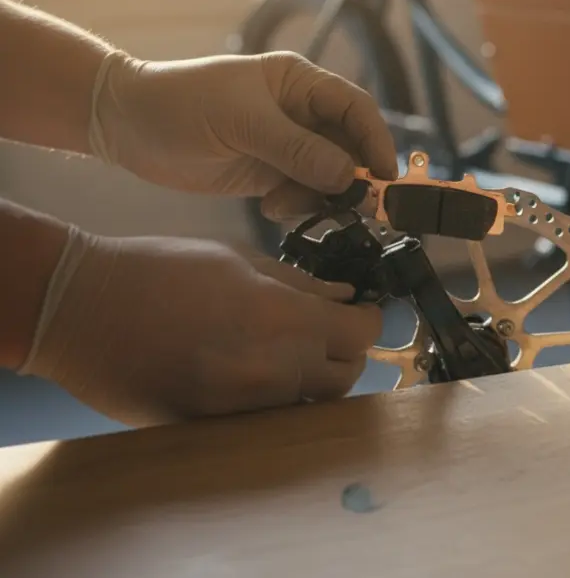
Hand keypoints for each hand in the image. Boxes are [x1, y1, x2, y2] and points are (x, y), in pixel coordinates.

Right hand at [18, 228, 381, 426]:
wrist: (82, 309)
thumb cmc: (160, 270)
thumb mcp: (238, 258)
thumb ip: (299, 282)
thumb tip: (343, 294)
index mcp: (288, 320)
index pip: (364, 334)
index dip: (368, 320)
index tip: (359, 311)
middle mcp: (277, 372)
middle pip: (347, 375)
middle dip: (344, 351)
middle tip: (324, 331)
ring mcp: (246, 408)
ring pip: (312, 404)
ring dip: (312, 381)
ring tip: (286, 353)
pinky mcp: (218, 429)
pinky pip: (269, 421)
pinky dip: (274, 402)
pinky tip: (251, 375)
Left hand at [88, 51, 397, 219]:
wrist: (125, 126)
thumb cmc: (181, 104)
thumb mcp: (243, 122)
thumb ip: (298, 149)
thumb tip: (349, 176)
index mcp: (299, 84)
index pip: (355, 109)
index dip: (376, 140)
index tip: (384, 176)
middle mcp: (300, 114)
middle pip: (349, 147)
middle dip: (354, 178)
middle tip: (356, 207)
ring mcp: (285, 146)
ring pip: (328, 177)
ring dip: (320, 197)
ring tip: (287, 205)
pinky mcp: (268, 175)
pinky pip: (302, 195)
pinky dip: (296, 207)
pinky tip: (270, 207)